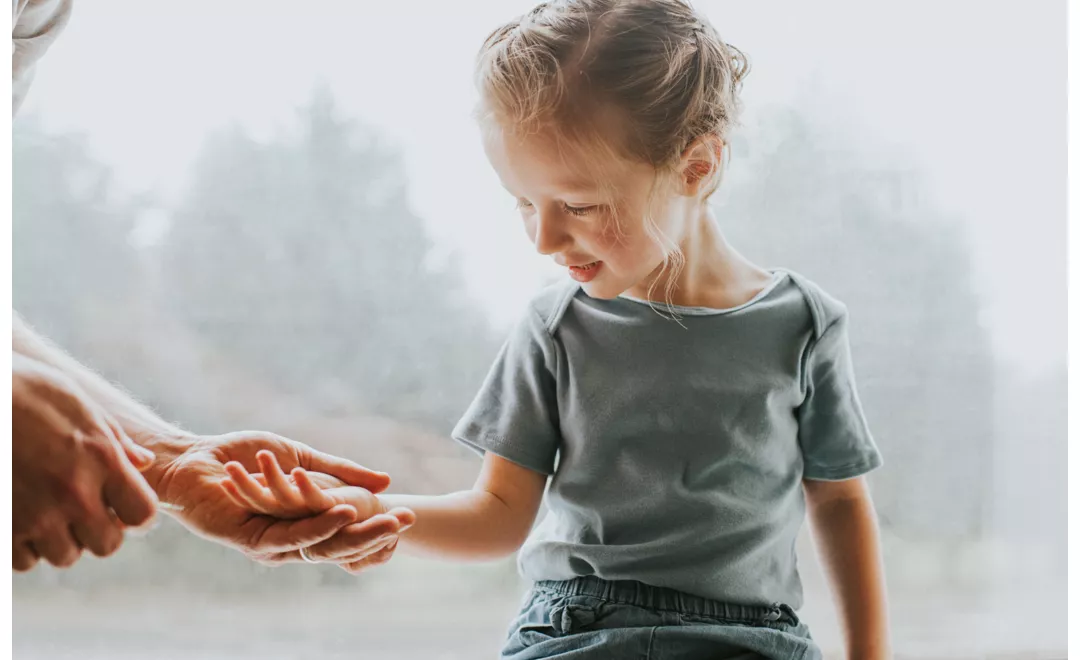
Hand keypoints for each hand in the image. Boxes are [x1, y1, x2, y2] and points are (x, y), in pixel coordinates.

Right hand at [12, 353, 157, 570]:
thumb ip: (115, 441)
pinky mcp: (2, 528)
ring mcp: (35, 515)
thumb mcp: (80, 405)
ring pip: (64, 555)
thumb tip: (143, 463)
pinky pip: (24, 560)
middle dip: (99, 531)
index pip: (142, 514)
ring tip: (47, 510)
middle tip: (83, 510)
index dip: (137, 514)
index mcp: (102, 460)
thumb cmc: (25, 391)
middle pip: (106, 545)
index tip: (124, 506)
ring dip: (60, 539)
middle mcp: (74, 493)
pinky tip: (20, 517)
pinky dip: (24, 546)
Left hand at [152, 431, 413, 570]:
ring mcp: (268, 542)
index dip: (377, 526)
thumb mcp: (302, 460)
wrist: (194, 459)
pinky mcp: (248, 539)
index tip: (409, 517)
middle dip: (375, 534)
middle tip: (407, 523)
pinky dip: (316, 525)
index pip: (346, 532)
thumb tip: (384, 482)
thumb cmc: (242, 456)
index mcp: (301, 523)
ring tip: (383, 520)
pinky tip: (340, 512)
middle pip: (338, 544)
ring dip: (352, 531)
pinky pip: (288, 537)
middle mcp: (287, 539)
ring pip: (318, 543)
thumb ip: (340, 471)